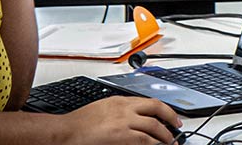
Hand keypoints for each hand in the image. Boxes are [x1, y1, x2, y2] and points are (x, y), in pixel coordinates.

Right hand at [59, 96, 182, 144]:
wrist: (64, 132)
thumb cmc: (77, 125)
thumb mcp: (101, 109)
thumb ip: (118, 112)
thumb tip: (133, 119)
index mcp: (119, 101)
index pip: (148, 101)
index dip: (163, 109)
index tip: (169, 115)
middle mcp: (124, 108)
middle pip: (156, 108)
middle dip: (170, 117)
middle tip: (177, 127)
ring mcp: (124, 122)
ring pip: (154, 126)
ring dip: (165, 135)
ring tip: (170, 142)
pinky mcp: (122, 136)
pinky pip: (145, 140)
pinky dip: (154, 144)